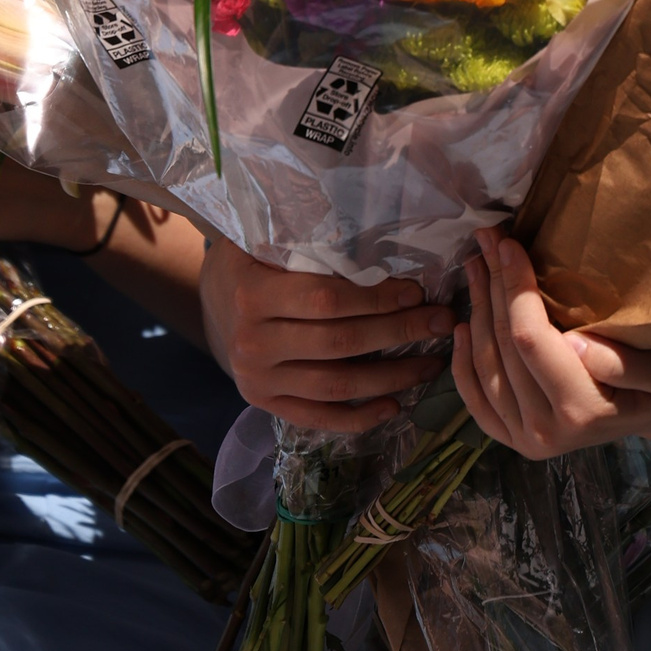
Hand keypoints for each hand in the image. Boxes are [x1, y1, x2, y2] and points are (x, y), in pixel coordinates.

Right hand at [199, 237, 454, 430]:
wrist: (210, 300)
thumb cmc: (251, 260)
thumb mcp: (265, 239)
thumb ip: (307, 239)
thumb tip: (376, 232)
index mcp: (253, 295)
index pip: (326, 299)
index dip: (376, 298)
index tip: (417, 291)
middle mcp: (252, 343)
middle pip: (338, 344)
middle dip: (397, 333)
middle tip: (440, 322)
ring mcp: (256, 380)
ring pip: (335, 386)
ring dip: (391, 377)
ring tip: (431, 363)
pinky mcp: (264, 404)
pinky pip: (318, 418)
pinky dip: (359, 418)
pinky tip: (394, 406)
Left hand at [452, 231, 650, 457]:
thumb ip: (628, 363)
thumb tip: (576, 344)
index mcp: (582, 412)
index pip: (531, 340)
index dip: (515, 288)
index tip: (510, 244)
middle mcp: (545, 432)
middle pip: (503, 347)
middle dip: (494, 285)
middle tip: (488, 239)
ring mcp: (524, 439)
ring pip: (484, 364)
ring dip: (476, 309)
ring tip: (477, 265)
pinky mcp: (512, 438)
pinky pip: (474, 398)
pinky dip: (462, 360)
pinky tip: (461, 323)